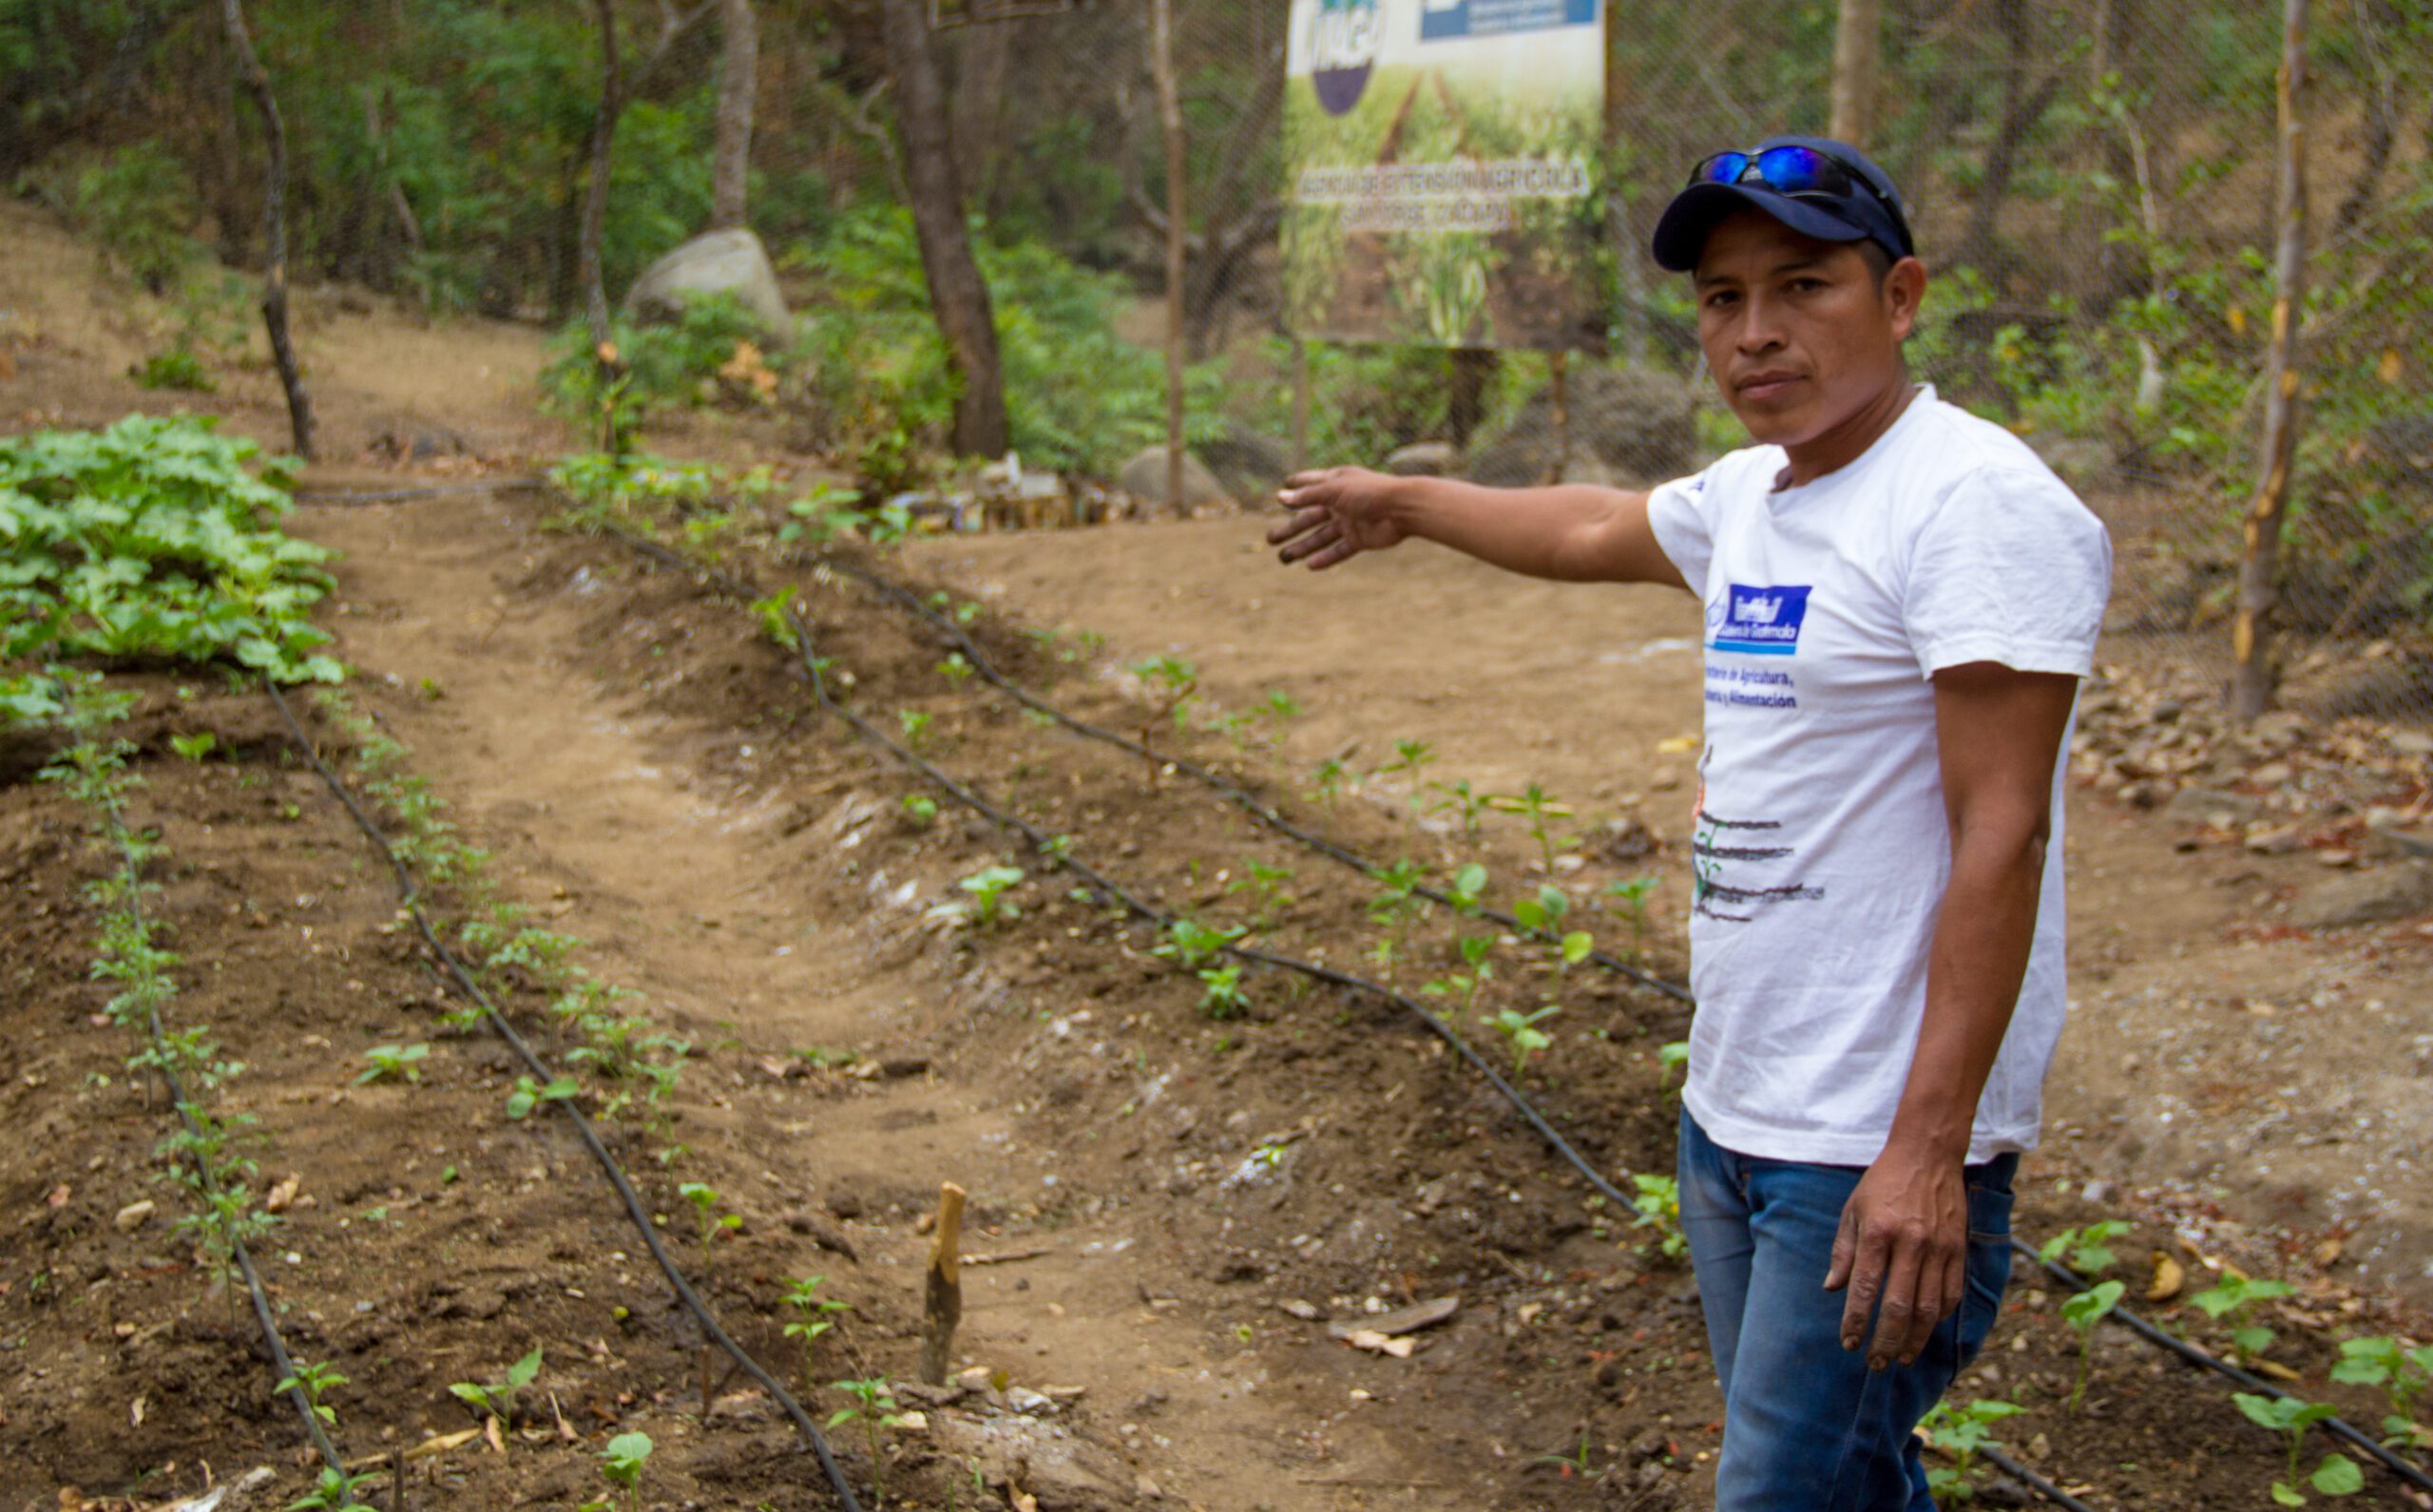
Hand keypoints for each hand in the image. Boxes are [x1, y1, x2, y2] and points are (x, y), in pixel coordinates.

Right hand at [1268, 467, 1406, 569]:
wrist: (1403, 509)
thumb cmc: (1369, 492)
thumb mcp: (1334, 490)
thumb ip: (1307, 496)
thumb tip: (1280, 498)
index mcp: (1335, 483)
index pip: (1310, 484)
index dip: (1295, 488)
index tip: (1279, 493)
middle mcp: (1341, 502)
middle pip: (1309, 517)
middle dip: (1290, 528)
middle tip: (1269, 538)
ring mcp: (1350, 521)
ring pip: (1321, 536)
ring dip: (1303, 547)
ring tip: (1283, 557)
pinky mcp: (1360, 539)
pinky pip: (1339, 550)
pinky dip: (1325, 558)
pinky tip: (1309, 566)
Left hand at [1822, 1140, 1968, 1369]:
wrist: (1927, 1155)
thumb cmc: (1882, 1184)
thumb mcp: (1852, 1211)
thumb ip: (1843, 1252)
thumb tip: (1832, 1289)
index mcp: (1878, 1233)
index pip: (1864, 1290)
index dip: (1856, 1323)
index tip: (1849, 1344)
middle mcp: (1910, 1243)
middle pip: (1899, 1308)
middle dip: (1885, 1342)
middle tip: (1875, 1363)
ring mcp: (1939, 1248)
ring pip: (1929, 1309)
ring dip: (1915, 1340)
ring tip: (1901, 1357)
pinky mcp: (1959, 1250)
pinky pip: (1951, 1294)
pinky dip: (1938, 1318)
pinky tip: (1925, 1330)